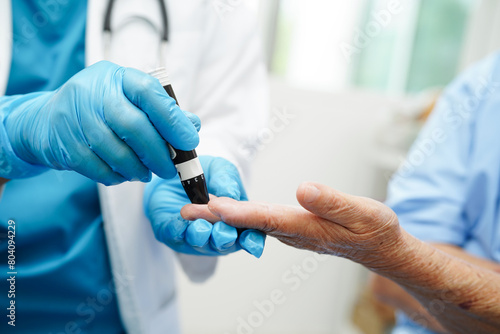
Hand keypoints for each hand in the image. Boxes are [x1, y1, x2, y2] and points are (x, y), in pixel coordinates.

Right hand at [3, 61, 199, 184]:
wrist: (48, 120)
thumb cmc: (101, 109)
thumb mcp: (129, 99)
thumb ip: (161, 110)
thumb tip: (192, 125)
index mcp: (116, 77)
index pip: (149, 93)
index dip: (173, 120)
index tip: (189, 142)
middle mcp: (93, 93)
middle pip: (133, 127)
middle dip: (158, 154)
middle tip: (170, 170)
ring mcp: (76, 118)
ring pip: (116, 152)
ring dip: (138, 170)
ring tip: (146, 174)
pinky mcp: (65, 144)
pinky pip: (99, 169)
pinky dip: (118, 177)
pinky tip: (124, 175)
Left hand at [144, 156, 265, 256]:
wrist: (177, 171)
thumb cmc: (206, 174)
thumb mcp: (221, 170)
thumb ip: (227, 181)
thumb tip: (231, 194)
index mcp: (239, 221)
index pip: (250, 238)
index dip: (252, 241)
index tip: (249, 238)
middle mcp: (220, 233)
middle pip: (225, 243)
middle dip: (224, 237)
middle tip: (221, 229)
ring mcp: (197, 237)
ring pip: (201, 243)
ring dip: (201, 235)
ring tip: (200, 226)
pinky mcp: (173, 234)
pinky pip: (176, 236)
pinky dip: (178, 230)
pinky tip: (180, 223)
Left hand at [182, 182, 402, 269]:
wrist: (379, 248)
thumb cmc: (374, 230)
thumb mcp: (362, 212)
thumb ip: (332, 202)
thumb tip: (303, 189)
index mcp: (307, 227)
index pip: (267, 219)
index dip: (239, 213)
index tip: (213, 207)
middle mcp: (293, 233)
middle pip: (250, 224)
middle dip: (217, 218)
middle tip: (185, 212)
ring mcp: (291, 233)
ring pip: (252, 224)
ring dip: (223, 218)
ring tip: (197, 208)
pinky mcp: (293, 229)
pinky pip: (260, 223)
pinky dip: (240, 216)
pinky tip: (228, 211)